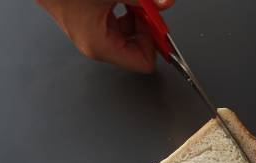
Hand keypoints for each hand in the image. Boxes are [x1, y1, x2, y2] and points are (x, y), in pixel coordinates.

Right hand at [37, 0, 174, 72]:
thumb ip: (145, 0)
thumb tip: (165, 3)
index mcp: (100, 46)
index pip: (144, 63)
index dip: (155, 42)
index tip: (157, 23)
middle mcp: (95, 46)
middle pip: (138, 50)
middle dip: (146, 27)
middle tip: (145, 7)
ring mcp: (92, 37)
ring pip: (129, 37)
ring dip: (136, 17)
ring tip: (131, 1)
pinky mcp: (90, 25)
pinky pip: (118, 26)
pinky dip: (126, 12)